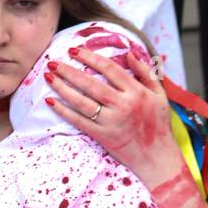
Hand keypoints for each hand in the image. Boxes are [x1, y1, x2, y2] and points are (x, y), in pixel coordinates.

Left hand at [46, 45, 178, 191]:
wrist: (156, 156)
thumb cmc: (157, 123)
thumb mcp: (159, 94)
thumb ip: (146, 72)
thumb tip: (129, 52)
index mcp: (136, 92)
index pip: (109, 69)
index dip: (90, 57)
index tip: (74, 50)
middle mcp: (122, 105)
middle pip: (91, 84)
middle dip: (70, 71)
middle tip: (53, 62)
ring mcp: (110, 122)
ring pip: (82, 102)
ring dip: (63, 88)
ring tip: (49, 77)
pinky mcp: (102, 136)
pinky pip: (79, 121)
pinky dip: (63, 111)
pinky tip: (50, 101)